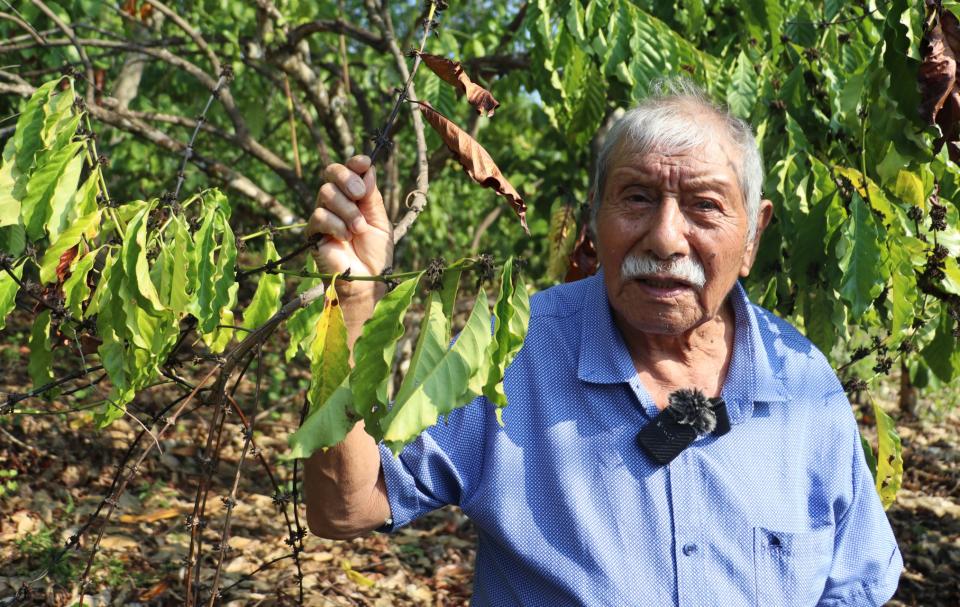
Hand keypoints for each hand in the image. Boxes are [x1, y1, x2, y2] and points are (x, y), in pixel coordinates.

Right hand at [307, 155, 393, 299]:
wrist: (367, 281)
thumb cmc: (375, 254)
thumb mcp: (380, 221)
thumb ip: (372, 196)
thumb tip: (367, 168)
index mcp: (354, 198)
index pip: (348, 170)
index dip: (354, 163)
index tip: (364, 162)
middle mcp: (337, 203)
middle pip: (331, 173)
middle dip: (348, 179)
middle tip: (360, 195)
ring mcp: (324, 216)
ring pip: (326, 193)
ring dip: (347, 210)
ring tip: (358, 229)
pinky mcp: (312, 232)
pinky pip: (319, 216)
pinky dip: (336, 225)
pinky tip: (345, 238)